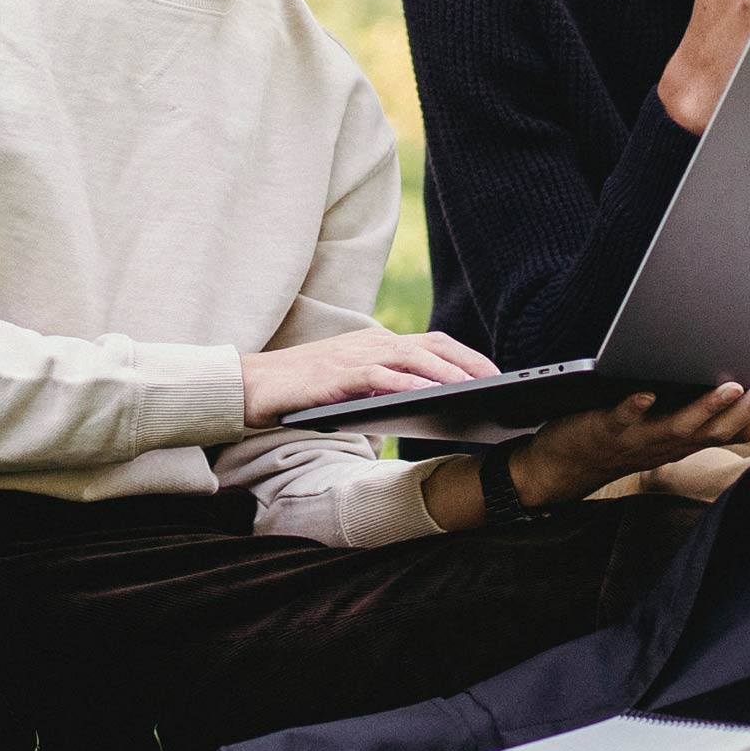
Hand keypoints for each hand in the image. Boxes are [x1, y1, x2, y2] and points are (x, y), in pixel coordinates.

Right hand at [240, 327, 497, 425]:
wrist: (250, 386)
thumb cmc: (301, 392)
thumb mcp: (349, 387)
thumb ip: (381, 390)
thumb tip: (419, 408)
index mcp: (375, 344)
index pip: (431, 342)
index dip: (466, 355)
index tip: (494, 373)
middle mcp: (370, 343)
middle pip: (432, 345)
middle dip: (469, 362)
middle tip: (499, 382)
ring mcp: (354, 356)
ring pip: (412, 358)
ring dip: (447, 373)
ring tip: (475, 389)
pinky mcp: (337, 375)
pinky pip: (381, 377)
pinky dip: (409, 384)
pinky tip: (430, 396)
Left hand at [506, 371, 749, 506]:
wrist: (565, 467)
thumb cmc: (620, 440)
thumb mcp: (666, 428)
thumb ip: (698, 411)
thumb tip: (737, 383)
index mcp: (689, 439)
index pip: (740, 429)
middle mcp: (672, 442)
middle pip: (721, 428)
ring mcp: (641, 438)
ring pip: (682, 426)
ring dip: (708, 408)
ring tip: (732, 387)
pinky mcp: (607, 428)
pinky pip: (623, 418)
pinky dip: (635, 406)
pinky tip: (646, 392)